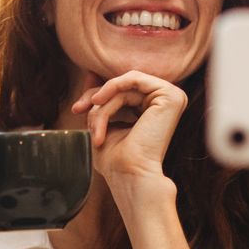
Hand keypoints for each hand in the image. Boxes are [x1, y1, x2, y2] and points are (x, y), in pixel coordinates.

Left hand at [70, 69, 185, 194]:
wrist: (129, 175)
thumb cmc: (116, 159)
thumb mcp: (102, 121)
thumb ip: (100, 97)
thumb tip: (90, 73)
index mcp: (154, 108)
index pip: (121, 91)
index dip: (96, 96)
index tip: (76, 109)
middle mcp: (165, 101)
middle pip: (122, 86)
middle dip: (95, 98)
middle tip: (78, 111)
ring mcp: (172, 97)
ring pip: (125, 85)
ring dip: (102, 103)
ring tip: (94, 124)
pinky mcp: (172, 96)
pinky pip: (133, 79)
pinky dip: (112, 88)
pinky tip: (98, 102)